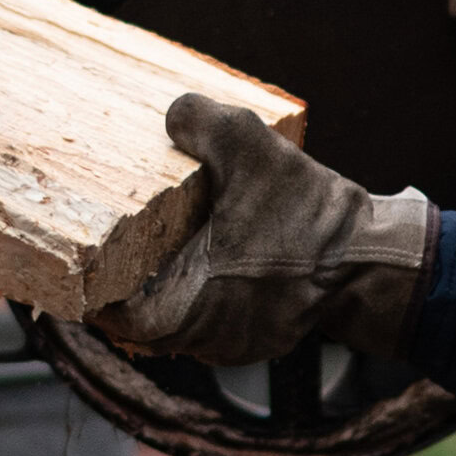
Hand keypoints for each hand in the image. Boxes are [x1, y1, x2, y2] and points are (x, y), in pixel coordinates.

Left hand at [87, 95, 435, 367]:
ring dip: (165, 293)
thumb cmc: (311, 217)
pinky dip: (201, 296)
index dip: (93, 291)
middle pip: (142, 323)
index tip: (81, 262)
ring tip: (152, 252)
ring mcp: (236, 343)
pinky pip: (212, 323)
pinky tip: (203, 258)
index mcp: (190, 308)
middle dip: (127, 287)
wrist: (374, 257)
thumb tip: (173, 113)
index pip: (115, 319)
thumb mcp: (251, 149)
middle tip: (110, 249)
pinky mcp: (262, 337)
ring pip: (179, 325)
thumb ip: (202, 123)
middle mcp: (208, 338)